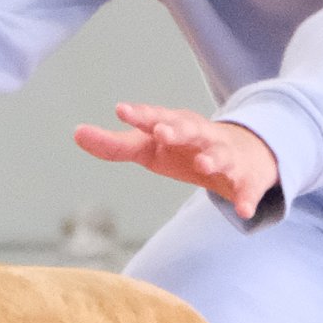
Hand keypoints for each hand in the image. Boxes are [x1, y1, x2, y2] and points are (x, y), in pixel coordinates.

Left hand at [74, 102, 280, 220]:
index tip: (122, 111)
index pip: (155, 117)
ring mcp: (225, 156)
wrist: (244, 153)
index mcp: (175, 125)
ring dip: (213, 158)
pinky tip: (243, 211)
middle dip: (177, 130)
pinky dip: (246, 198)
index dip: (140, 115)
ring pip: (220, 155)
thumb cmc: (184, 148)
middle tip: (162, 132)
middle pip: (190, 129)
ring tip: (203, 164)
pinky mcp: (244, 178)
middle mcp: (201, 135)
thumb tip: (76, 132)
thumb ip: (114, 144)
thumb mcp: (149, 147)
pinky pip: (246, 189)